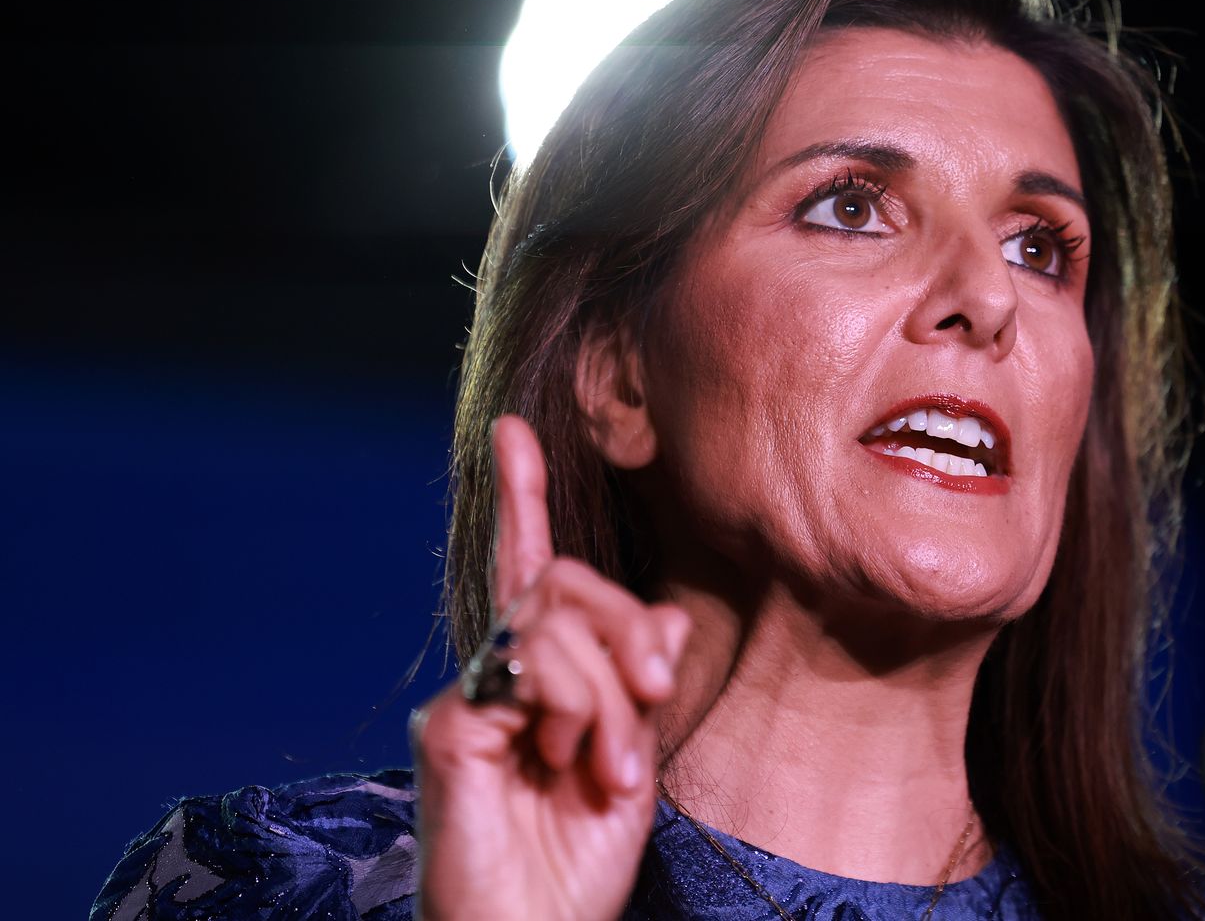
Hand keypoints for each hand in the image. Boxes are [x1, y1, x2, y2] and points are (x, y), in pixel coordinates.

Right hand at [410, 414, 690, 920]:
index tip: (512, 431)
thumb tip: (665, 620)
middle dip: (629, 631)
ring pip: (557, 620)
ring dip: (610, 693)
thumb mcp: (633, 760)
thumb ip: (642, 685)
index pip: (531, 572)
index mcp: (539, 680)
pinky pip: (531, 669)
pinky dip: (578, 709)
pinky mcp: (450, 728)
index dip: (521, 498)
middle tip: (651, 704)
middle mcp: (494, 678)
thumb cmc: (576, 863)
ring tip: (606, 767)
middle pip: (567, 584)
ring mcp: (467, 700)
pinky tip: (572, 762)